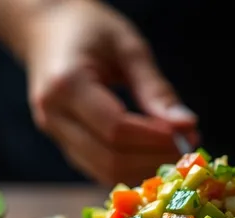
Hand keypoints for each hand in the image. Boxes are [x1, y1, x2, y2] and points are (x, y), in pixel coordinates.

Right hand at [25, 0, 197, 184]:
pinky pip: (98, 168)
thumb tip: (186, 125)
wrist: (45, 28)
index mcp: (66, 84)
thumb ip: (155, 88)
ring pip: (103, 171)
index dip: (155, 138)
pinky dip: (130, 167)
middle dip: (154, 158)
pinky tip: (154, 153)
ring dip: (144, 168)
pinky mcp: (63, 143)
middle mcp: (53, 116)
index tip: (187, 134)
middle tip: (188, 145)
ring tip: (176, 150)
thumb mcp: (128, 47)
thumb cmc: (89, 29)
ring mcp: (54, 133)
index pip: (116, 128)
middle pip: (109, 158)